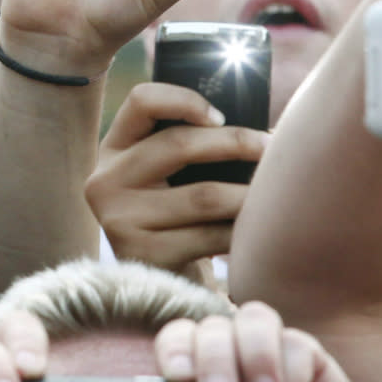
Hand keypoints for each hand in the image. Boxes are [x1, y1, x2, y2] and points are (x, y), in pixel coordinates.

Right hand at [85, 82, 268, 270]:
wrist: (164, 282)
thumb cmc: (179, 216)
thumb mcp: (170, 174)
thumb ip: (192, 145)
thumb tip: (259, 129)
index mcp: (114, 148)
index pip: (142, 101)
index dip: (185, 100)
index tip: (221, 116)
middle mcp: (105, 181)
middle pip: (178, 144)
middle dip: (235, 142)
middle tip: (270, 148)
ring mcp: (119, 220)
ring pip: (203, 196)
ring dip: (248, 192)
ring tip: (275, 192)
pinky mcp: (142, 255)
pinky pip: (208, 236)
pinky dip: (240, 231)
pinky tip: (257, 231)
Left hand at [151, 302, 381, 381]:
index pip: (178, 343)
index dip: (173, 350)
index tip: (177, 376)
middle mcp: (235, 364)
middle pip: (211, 327)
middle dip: (211, 356)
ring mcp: (273, 359)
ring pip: (254, 318)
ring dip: (254, 354)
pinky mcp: (312, 363)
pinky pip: (298, 344)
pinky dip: (294, 377)